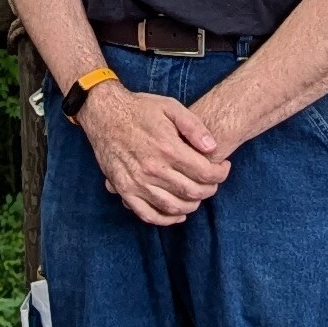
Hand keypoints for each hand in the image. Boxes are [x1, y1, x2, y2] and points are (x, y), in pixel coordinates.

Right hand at [80, 82, 228, 225]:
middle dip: (209, 189)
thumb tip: (212, 148)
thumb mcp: (170, 107)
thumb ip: (194, 126)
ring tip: (197, 195)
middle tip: (212, 182)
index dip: (220, 174)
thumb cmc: (139, 109)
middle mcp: (153, 168)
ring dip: (191, 205)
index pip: (205, 173)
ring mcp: (137, 182)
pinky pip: (147, 214)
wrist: (104, 113)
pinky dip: (166, 219)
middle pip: (192, 192)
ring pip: (173, 207)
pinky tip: (177, 214)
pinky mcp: (124, 189)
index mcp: (168, 148)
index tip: (223, 168)